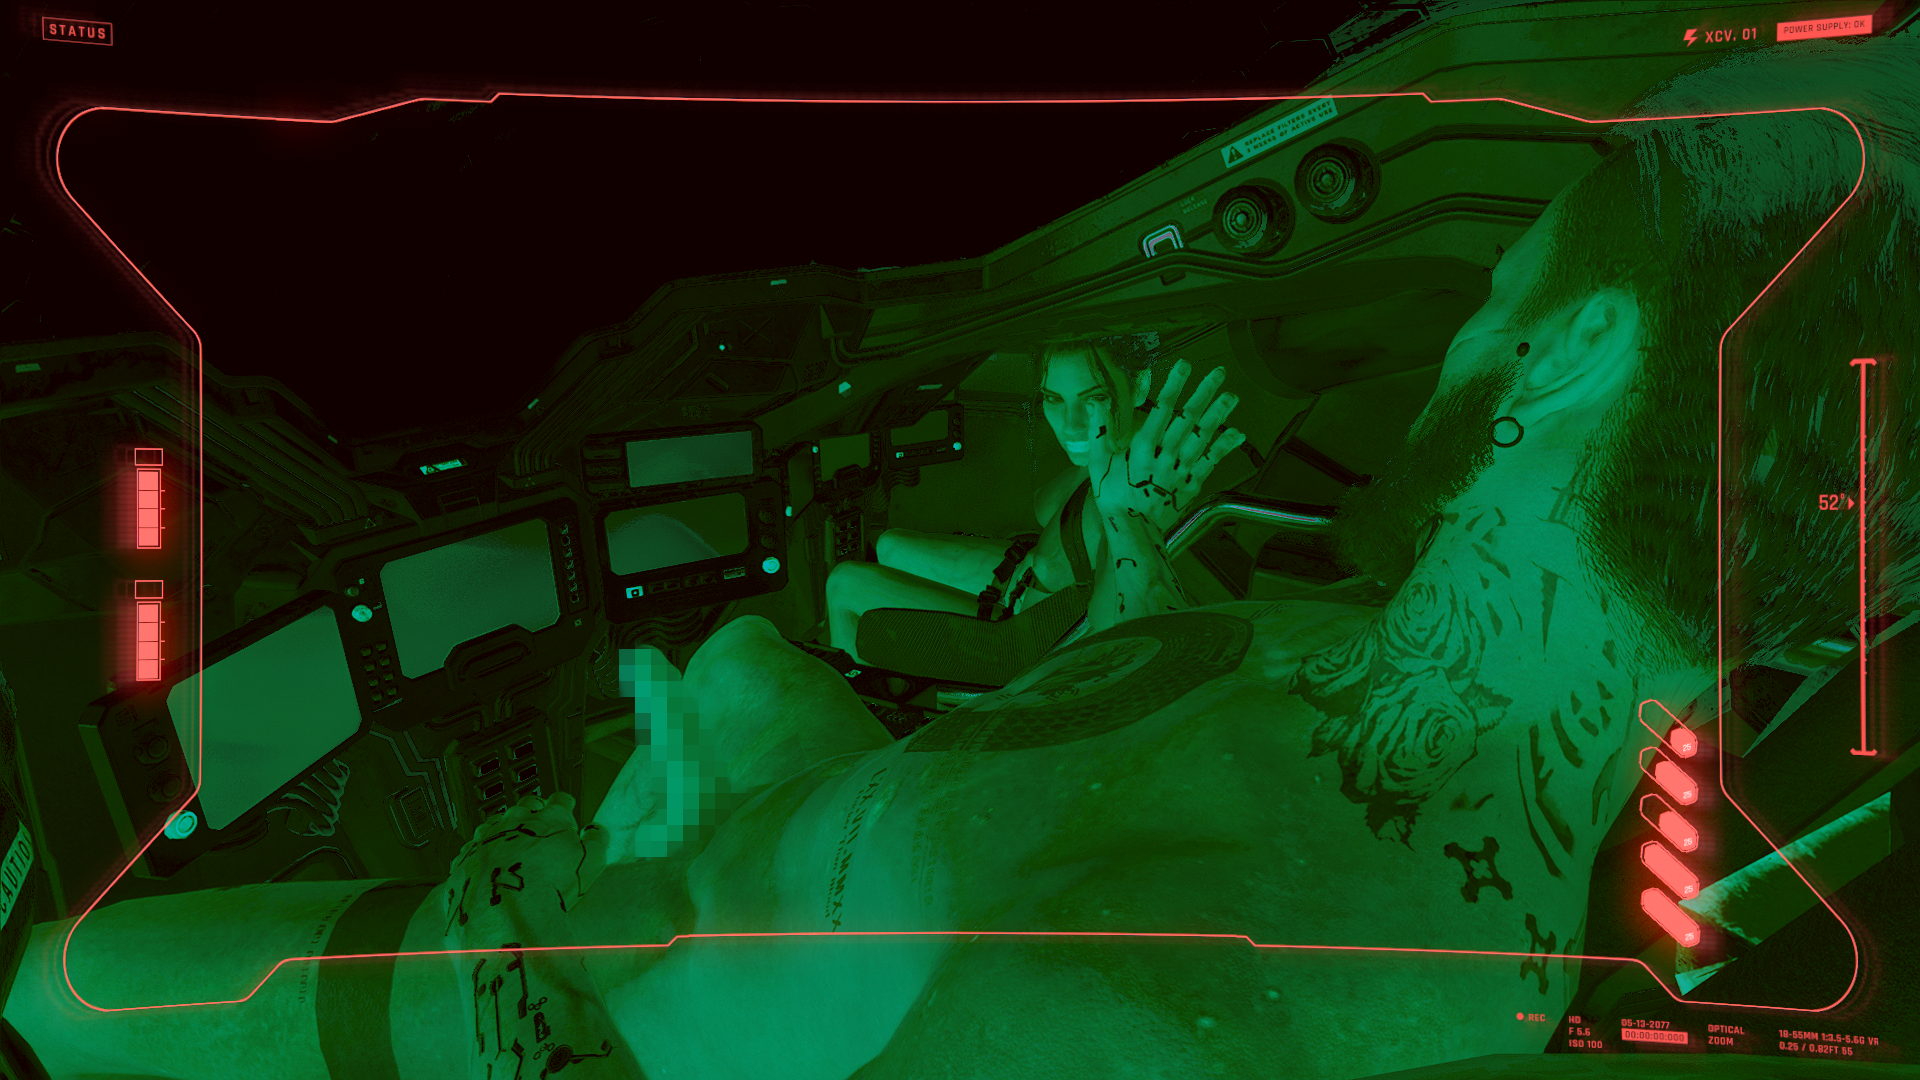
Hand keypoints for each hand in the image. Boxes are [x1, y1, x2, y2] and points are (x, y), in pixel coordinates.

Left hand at [443, 792, 610, 937]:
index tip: (566, 809)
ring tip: (512, 854)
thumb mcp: (591, 863)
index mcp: (548, 819)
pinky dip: (479, 859)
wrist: (507, 916)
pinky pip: (471, 852)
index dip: (565, 806)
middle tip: (539, 832)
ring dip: (503, 834)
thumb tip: (595, 831)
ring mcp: (485, 839)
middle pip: (525, 808)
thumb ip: (596, 840)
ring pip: (494, 826)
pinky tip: (487, 874)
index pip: (559, 801)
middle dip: (533, 816)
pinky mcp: (464, 861)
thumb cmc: (551, 891)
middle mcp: (514, 822)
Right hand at [1086, 358, 1246, 533]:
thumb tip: (1095, 403)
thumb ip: (1099, 432)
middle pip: (1187, 419)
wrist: (1131, 531)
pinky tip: (1237, 433)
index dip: (1174, 385)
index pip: (1161, 410)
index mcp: (1141, 449)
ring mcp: (1181, 470)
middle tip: (1219, 372)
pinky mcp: (1191, 484)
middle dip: (1204, 393)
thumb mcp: (1098, 464)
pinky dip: (1224, 447)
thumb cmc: (1113, 497)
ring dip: (1219, 415)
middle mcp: (1165, 456)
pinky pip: (1210, 463)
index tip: (1184, 365)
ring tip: (1231, 395)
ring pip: (1202, 438)